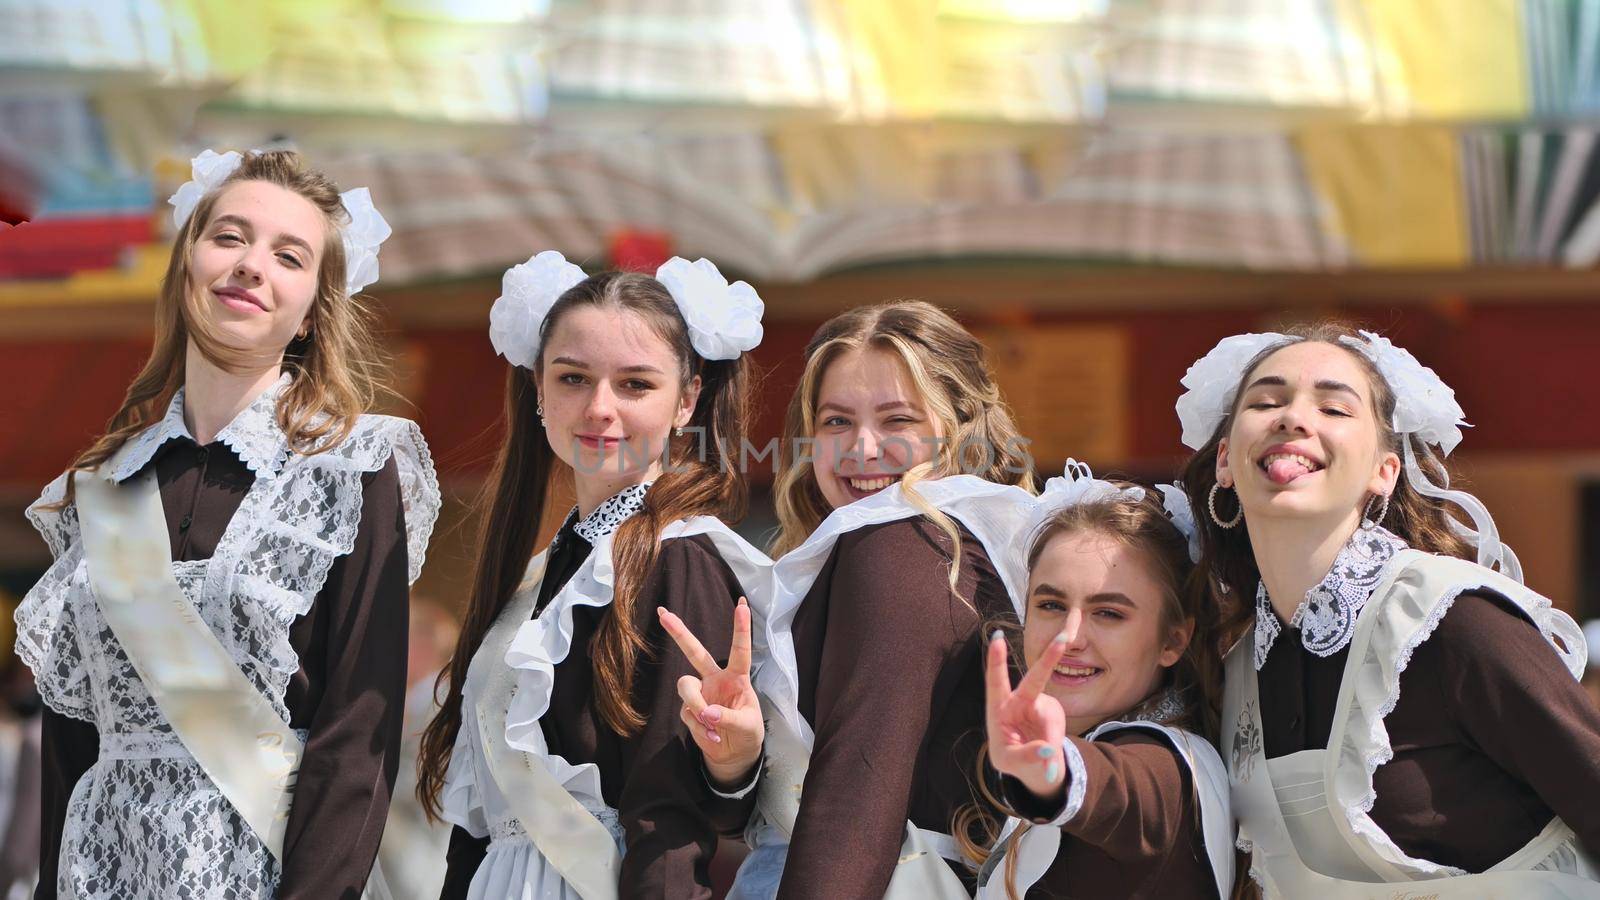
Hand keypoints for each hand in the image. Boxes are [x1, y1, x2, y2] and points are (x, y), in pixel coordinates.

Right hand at [657, 597, 764, 789]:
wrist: (734, 754)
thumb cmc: (747, 733)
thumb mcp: (747, 726)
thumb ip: (728, 717)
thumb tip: (706, 712)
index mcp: (736, 677)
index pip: (739, 650)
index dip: (741, 628)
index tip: (742, 604)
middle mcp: (715, 679)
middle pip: (695, 652)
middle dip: (679, 633)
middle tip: (663, 613)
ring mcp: (700, 693)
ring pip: (686, 688)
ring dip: (697, 707)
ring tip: (711, 726)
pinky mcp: (689, 709)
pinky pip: (687, 712)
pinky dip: (699, 728)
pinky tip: (711, 736)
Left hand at [984, 628, 1069, 800]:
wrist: (1033, 766)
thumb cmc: (1013, 759)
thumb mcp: (1011, 762)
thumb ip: (1028, 755)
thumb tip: (1048, 750)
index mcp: (998, 709)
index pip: (996, 682)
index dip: (997, 661)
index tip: (997, 639)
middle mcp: (1018, 702)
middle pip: (1034, 679)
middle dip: (1049, 658)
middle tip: (1063, 636)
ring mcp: (1039, 706)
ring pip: (1050, 721)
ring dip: (1048, 742)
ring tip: (1044, 766)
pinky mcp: (1053, 713)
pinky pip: (1057, 730)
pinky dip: (1053, 748)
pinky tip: (1047, 758)